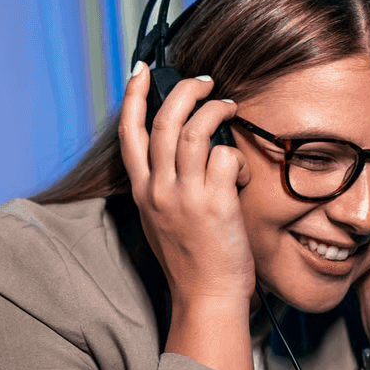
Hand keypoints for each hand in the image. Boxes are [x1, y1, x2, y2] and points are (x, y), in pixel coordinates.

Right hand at [117, 64, 253, 310]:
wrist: (205, 298)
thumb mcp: (163, 220)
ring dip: (215, 109)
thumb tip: (185, 150)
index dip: (133, 96)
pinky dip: (237, 158)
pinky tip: (240, 174)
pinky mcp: (213, 204)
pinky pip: (225, 157)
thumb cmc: (192, 262)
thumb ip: (165, 186)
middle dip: (184, 90)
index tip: (142, 72)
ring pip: (195, 129)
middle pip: (163, 121)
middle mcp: (158, 190)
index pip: (129, 133)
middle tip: (205, 81)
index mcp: (142, 192)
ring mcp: (184, 196)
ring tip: (229, 108)